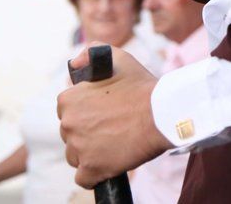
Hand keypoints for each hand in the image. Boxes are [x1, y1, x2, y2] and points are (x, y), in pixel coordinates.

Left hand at [57, 43, 172, 188]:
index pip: (68, 110)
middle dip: (87, 132)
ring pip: (76, 155)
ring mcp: (79, 148)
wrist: (162, 113)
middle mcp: (68, 124)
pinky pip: (84, 178)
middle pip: (71, 134)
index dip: (86, 111)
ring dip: (90, 153)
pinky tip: (108, 164)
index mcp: (68, 100)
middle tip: (112, 127)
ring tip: (113, 145)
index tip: (102, 112)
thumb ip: (89, 53)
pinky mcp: (92, 169)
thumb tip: (73, 64)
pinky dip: (94, 174)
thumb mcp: (116, 57)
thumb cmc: (141, 86)